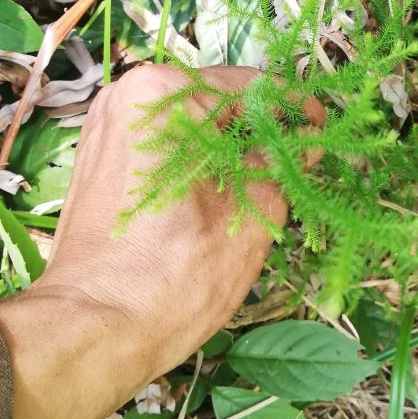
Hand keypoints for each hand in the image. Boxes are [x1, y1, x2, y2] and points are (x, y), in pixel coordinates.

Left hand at [0, 64, 286, 418]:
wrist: (94, 332)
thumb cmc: (174, 273)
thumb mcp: (252, 214)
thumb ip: (281, 166)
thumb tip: (303, 145)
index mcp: (163, 92)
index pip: (247, 87)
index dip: (294, 109)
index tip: (323, 128)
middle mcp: (126, 96)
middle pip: (213, 102)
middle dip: (258, 130)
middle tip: (299, 159)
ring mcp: (106, 128)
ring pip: (186, 126)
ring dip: (227, 147)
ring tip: (267, 180)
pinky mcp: (97, 161)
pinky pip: (160, 146)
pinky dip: (194, 162)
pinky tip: (223, 192)